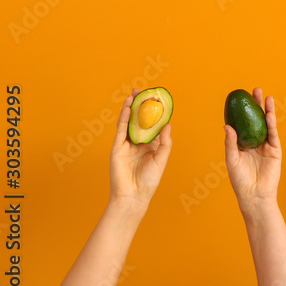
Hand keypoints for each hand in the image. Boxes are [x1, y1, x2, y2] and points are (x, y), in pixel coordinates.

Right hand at [110, 88, 172, 206]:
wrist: (133, 194)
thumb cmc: (149, 180)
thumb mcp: (161, 159)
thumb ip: (165, 142)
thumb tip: (168, 124)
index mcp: (151, 144)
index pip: (154, 124)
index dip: (155, 112)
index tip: (158, 99)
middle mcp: (139, 142)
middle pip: (140, 120)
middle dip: (141, 106)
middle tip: (143, 91)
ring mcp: (127, 144)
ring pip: (129, 122)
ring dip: (131, 108)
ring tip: (134, 94)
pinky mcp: (117, 147)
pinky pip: (121, 129)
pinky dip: (124, 118)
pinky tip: (128, 107)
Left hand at [224, 87, 281, 214]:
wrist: (254, 194)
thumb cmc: (240, 180)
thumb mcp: (231, 160)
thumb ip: (231, 143)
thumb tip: (227, 126)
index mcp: (243, 143)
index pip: (243, 122)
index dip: (243, 110)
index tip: (240, 97)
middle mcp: (255, 141)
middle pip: (256, 119)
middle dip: (256, 104)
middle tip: (255, 90)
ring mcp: (266, 144)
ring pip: (267, 123)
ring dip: (267, 110)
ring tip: (267, 97)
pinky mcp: (275, 149)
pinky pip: (273, 134)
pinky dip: (271, 123)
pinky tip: (269, 114)